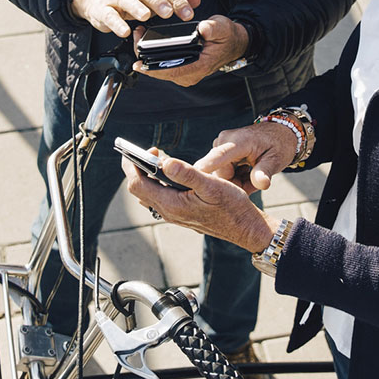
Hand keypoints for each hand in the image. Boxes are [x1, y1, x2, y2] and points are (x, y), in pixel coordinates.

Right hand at [71, 0, 198, 36]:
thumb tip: (196, 0)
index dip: (177, 0)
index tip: (188, 14)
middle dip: (157, 0)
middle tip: (168, 12)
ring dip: (136, 7)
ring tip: (146, 16)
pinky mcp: (102, 9)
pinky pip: (109, 15)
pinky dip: (116, 23)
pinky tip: (125, 31)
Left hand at [120, 152, 276, 253]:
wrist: (244, 228)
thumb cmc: (232, 207)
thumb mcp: (212, 186)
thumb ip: (187, 174)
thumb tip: (165, 162)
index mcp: (172, 204)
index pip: (137, 184)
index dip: (133, 165)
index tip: (141, 150)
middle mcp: (168, 212)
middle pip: (138, 189)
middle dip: (136, 168)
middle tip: (150, 151)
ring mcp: (173, 214)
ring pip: (147, 194)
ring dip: (146, 176)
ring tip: (157, 159)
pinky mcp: (180, 214)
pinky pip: (159, 198)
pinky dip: (157, 183)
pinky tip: (170, 174)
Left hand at [132, 15, 249, 87]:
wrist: (233, 43)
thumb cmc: (227, 37)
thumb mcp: (222, 27)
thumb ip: (212, 28)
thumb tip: (202, 29)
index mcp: (200, 66)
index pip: (172, 72)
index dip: (153, 70)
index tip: (139, 63)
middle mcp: (190, 74)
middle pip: (161, 72)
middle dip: (146, 57)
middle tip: (136, 38)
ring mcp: (185, 74)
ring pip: (160, 70)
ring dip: (148, 57)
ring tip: (139, 38)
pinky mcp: (182, 70)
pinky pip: (163, 67)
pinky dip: (154, 57)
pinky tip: (147, 45)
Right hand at [194, 123, 296, 192]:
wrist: (278, 134)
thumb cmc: (278, 146)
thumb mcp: (276, 160)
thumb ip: (266, 173)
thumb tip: (262, 184)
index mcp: (238, 141)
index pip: (218, 157)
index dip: (204, 169)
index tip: (190, 179)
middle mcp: (223, 141)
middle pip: (219, 174)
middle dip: (235, 183)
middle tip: (255, 180)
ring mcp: (219, 145)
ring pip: (219, 175)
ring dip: (236, 180)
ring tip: (252, 173)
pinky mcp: (218, 150)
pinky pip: (221, 171)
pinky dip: (234, 176)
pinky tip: (246, 171)